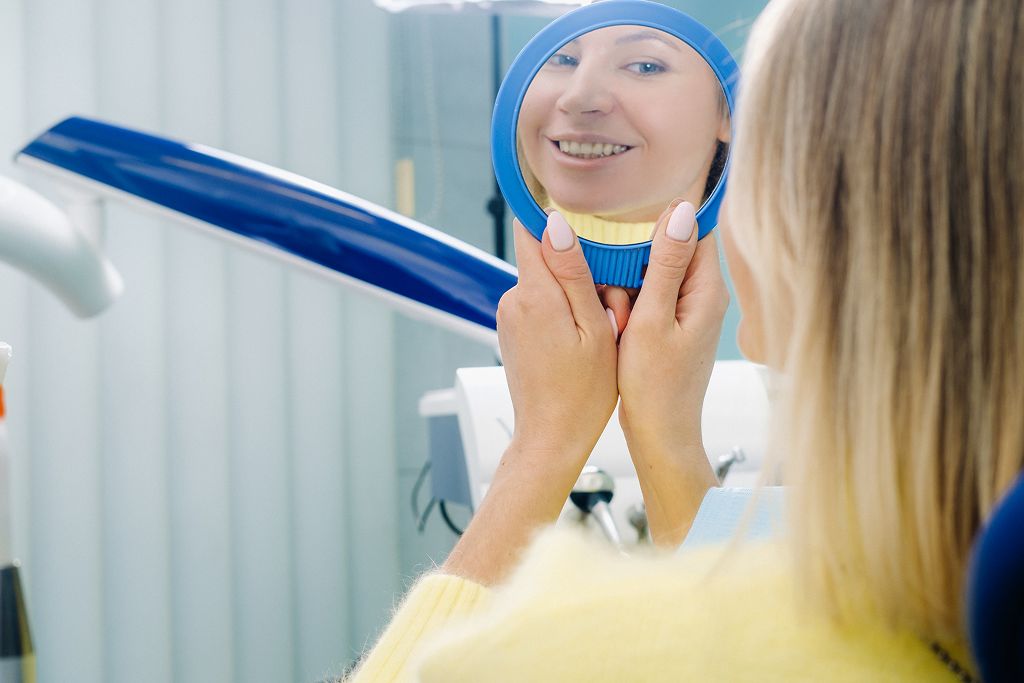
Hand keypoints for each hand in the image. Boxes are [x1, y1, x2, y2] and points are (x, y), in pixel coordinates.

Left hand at [443, 213, 618, 584]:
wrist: (551, 439)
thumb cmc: (582, 392)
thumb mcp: (594, 330)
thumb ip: (574, 274)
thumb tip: (556, 222)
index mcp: (535, 294)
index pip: (532, 229)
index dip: (552, 210)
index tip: (575, 194)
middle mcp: (514, 299)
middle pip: (547, 255)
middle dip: (580, 265)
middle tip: (614, 298)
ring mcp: (510, 316)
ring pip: (548, 281)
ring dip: (575, 292)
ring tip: (605, 325)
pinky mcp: (513, 331)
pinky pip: (542, 304)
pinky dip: (565, 311)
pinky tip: (587, 338)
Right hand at [616, 201, 729, 545]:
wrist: (660, 437)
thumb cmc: (657, 388)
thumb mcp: (653, 320)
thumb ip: (666, 264)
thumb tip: (680, 211)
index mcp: (707, 290)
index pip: (693, 228)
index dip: (661, 218)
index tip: (632, 215)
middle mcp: (704, 296)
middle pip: (669, 247)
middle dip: (636, 255)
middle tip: (618, 283)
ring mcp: (690, 311)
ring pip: (654, 272)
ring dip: (629, 281)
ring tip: (617, 310)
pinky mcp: (673, 325)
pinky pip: (649, 295)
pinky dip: (630, 300)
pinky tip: (618, 320)